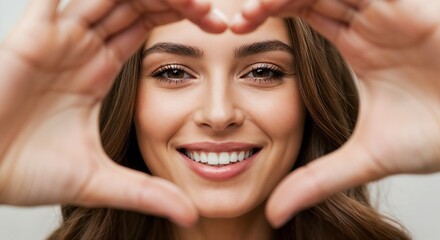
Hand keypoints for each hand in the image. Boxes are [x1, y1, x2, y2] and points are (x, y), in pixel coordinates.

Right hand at [0, 0, 226, 226]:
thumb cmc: (26, 172)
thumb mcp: (99, 181)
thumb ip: (146, 193)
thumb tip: (190, 216)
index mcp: (97, 70)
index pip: (145, 28)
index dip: (181, 21)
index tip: (219, 29)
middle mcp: (80, 48)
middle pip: (134, 5)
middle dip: (175, 3)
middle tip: (214, 14)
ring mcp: (57, 38)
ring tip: (192, 0)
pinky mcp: (31, 35)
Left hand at [231, 0, 439, 226]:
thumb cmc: (436, 136)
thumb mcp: (365, 158)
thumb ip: (317, 179)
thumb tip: (274, 212)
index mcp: (359, 44)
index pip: (305, 13)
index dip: (269, 16)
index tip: (233, 33)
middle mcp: (372, 21)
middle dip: (273, 0)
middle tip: (234, 21)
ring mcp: (392, 9)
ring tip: (254, 8)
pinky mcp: (415, 4)